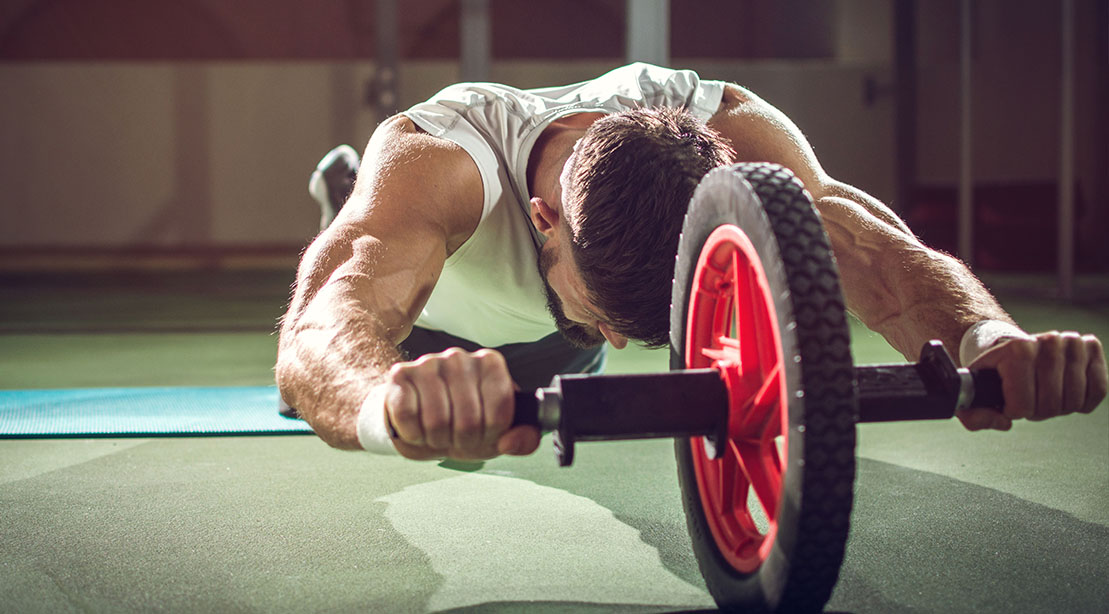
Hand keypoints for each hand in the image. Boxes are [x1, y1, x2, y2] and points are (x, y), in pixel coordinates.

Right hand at [378, 348, 540, 459]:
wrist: (417, 418)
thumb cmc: (460, 423)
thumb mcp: (496, 435)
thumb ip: (522, 440)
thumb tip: (513, 441)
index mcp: (490, 364)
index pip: (500, 413)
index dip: (490, 436)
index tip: (483, 434)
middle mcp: (460, 357)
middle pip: (469, 421)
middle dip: (462, 441)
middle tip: (456, 437)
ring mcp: (428, 362)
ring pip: (437, 421)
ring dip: (436, 439)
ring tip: (437, 432)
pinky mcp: (400, 374)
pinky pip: (408, 418)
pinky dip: (413, 434)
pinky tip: (417, 426)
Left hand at [957, 331, 1106, 430]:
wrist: (1016, 350)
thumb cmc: (997, 375)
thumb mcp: (976, 392)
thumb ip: (974, 415)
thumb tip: (1003, 423)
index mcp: (1017, 350)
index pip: (1023, 405)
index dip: (1016, 412)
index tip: (1009, 401)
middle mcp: (1047, 341)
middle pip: (1051, 404)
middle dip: (1038, 411)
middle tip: (1030, 399)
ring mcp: (1072, 342)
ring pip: (1074, 400)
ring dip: (1060, 407)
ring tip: (1045, 394)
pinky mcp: (1091, 348)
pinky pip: (1099, 390)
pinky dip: (1085, 401)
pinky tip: (1068, 394)